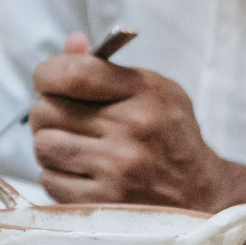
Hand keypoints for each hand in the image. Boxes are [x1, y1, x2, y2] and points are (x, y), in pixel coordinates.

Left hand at [29, 33, 245, 244]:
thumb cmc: (171, 136)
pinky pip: (49, 180)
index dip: (47, 74)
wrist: (201, 194)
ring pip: (44, 145)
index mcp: (145, 93)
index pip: (73, 74)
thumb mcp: (154, 91)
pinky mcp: (103, 202)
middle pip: (47, 110)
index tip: (47, 80)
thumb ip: (108, 68)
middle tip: (63, 117)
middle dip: (48, 111)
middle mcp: (130, 129)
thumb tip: (71, 43)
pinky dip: (57, 174)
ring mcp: (116, 168)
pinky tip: (81, 171)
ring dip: (51, 144)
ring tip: (73, 145)